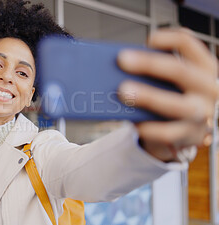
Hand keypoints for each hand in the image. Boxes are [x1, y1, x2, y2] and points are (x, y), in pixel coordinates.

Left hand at [117, 28, 218, 161]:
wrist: (185, 132)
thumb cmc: (172, 97)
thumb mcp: (171, 80)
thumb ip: (154, 70)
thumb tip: (121, 64)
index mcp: (204, 67)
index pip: (189, 43)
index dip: (168, 38)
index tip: (148, 39)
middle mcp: (208, 89)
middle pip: (180, 71)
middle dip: (149, 64)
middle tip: (122, 59)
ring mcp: (202, 114)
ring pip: (175, 105)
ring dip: (148, 96)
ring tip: (122, 91)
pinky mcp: (190, 137)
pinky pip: (167, 133)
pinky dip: (148, 127)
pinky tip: (132, 122)